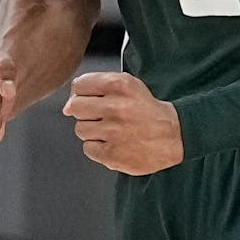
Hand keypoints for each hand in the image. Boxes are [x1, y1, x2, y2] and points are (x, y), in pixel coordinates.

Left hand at [63, 71, 182, 175]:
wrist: (172, 135)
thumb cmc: (145, 108)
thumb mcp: (128, 84)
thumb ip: (95, 85)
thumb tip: (66, 106)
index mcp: (119, 85)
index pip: (79, 85)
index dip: (83, 93)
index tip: (94, 99)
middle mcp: (115, 107)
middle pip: (75, 107)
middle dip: (84, 111)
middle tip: (101, 116)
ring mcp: (114, 132)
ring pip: (80, 129)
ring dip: (92, 130)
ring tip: (111, 130)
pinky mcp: (113, 155)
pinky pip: (88, 148)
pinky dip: (97, 147)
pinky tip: (113, 143)